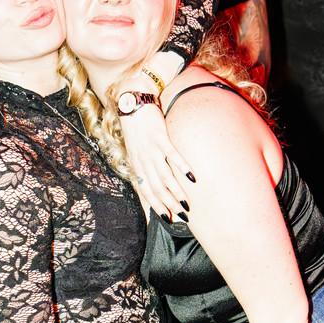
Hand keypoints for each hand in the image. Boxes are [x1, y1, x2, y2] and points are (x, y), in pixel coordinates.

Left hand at [119, 102, 194, 219]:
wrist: (131, 102)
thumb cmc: (136, 129)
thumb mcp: (136, 151)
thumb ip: (144, 168)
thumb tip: (152, 184)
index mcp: (137, 165)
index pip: (146, 191)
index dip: (156, 207)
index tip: (168, 219)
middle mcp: (143, 160)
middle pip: (156, 188)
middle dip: (169, 204)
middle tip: (182, 216)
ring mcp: (151, 149)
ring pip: (164, 176)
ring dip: (176, 192)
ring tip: (187, 204)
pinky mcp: (159, 137)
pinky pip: (172, 155)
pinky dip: (182, 167)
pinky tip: (192, 178)